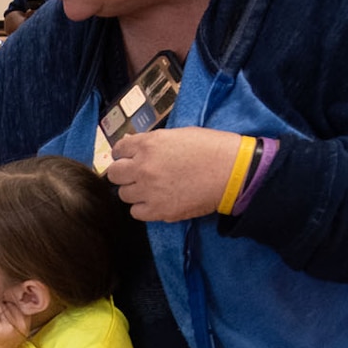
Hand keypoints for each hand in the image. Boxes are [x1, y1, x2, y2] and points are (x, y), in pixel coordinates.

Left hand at [104, 128, 242, 221]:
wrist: (232, 171)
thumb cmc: (211, 148)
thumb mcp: (178, 134)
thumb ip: (152, 142)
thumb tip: (132, 147)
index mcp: (148, 144)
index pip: (118, 150)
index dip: (123, 154)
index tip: (129, 158)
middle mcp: (143, 167)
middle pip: (114, 174)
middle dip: (124, 173)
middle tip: (137, 175)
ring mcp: (149, 191)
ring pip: (123, 195)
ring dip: (134, 191)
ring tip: (151, 189)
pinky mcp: (159, 210)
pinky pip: (136, 212)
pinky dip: (143, 208)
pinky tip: (156, 201)